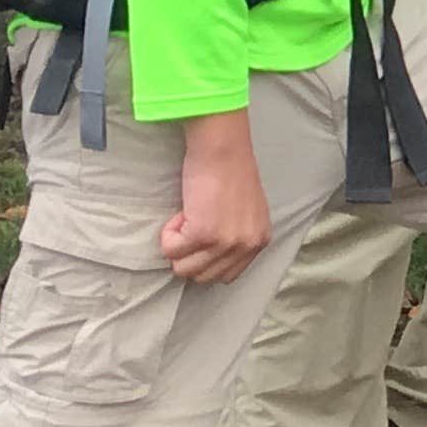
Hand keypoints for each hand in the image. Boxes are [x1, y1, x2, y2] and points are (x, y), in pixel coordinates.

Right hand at [162, 112, 274, 284]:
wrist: (223, 150)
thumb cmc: (230, 174)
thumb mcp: (246, 214)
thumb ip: (236, 238)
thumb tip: (213, 260)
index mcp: (259, 242)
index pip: (226, 276)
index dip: (206, 259)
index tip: (203, 235)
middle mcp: (246, 245)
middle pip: (203, 277)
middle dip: (189, 254)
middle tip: (194, 223)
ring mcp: (225, 242)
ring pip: (184, 268)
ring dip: (178, 245)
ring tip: (190, 216)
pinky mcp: (203, 234)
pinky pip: (171, 250)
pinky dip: (168, 233)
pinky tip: (182, 212)